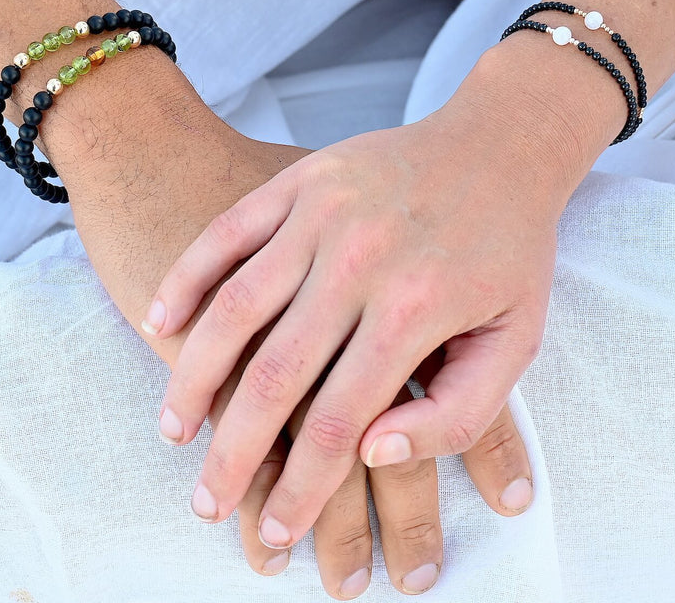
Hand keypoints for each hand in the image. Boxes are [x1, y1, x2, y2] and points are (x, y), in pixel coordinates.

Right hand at [146, 58, 579, 548]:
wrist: (502, 143)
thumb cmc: (510, 252)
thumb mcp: (517, 343)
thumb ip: (458, 415)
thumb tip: (374, 455)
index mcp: (415, 309)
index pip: (337, 422)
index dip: (300, 489)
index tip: (275, 532)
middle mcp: (359, 261)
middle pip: (273, 376)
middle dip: (233, 454)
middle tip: (206, 504)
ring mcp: (321, 214)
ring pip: (234, 309)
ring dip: (194, 377)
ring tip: (173, 432)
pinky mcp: (296, 181)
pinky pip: (225, 235)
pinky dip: (185, 280)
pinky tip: (157, 323)